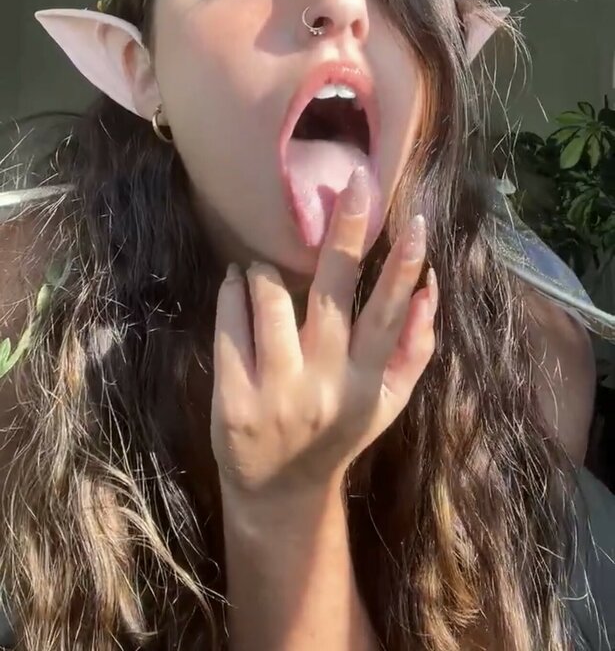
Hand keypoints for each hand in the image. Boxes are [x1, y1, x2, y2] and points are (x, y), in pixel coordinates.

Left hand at [211, 168, 437, 500]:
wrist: (280, 491)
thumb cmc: (341, 430)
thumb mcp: (388, 401)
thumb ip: (414, 347)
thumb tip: (431, 287)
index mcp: (366, 384)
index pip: (388, 315)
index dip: (404, 267)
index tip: (416, 220)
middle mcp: (323, 385)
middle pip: (333, 294)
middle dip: (346, 234)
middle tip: (351, 183)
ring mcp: (275, 392)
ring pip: (271, 299)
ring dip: (265, 268)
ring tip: (263, 269)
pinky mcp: (232, 398)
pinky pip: (229, 323)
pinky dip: (233, 290)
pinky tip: (236, 283)